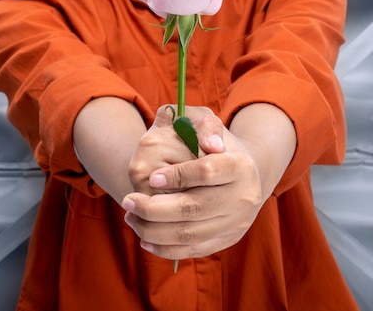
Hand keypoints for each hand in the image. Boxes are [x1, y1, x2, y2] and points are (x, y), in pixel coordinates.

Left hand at [122, 122, 263, 259]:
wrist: (244, 175)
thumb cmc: (216, 145)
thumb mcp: (208, 124)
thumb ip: (201, 123)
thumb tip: (209, 143)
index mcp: (241, 165)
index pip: (207, 172)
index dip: (178, 175)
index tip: (152, 177)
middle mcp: (243, 197)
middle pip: (194, 208)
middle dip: (154, 209)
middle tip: (128, 201)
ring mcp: (236, 222)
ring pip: (189, 233)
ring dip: (153, 230)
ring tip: (131, 217)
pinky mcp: (227, 240)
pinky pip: (193, 250)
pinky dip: (166, 249)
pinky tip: (144, 239)